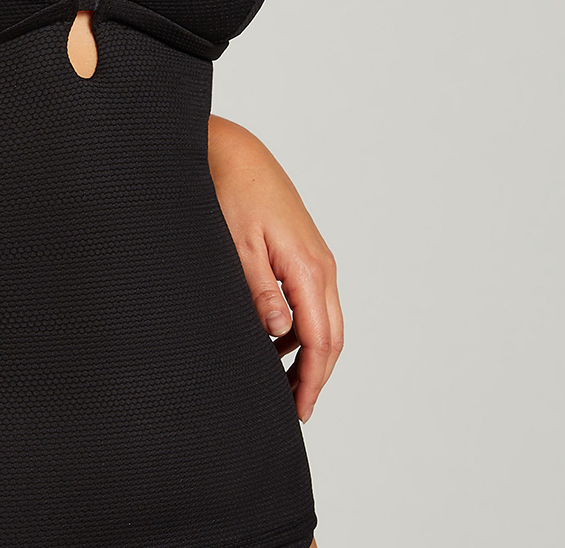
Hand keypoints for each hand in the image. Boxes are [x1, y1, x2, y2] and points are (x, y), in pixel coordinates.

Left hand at [207, 116, 342, 423]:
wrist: (237, 153)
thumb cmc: (233, 194)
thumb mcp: (238, 246)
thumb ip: (260, 291)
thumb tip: (279, 334)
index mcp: (308, 269)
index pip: (321, 340)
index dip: (312, 380)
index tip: (299, 410)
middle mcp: (321, 266)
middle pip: (331, 336)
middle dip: (316, 376)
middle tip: (295, 409)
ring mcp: (316, 258)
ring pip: (324, 319)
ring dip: (309, 353)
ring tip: (282, 383)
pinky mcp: (304, 252)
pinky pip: (312, 300)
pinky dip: (301, 327)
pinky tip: (275, 341)